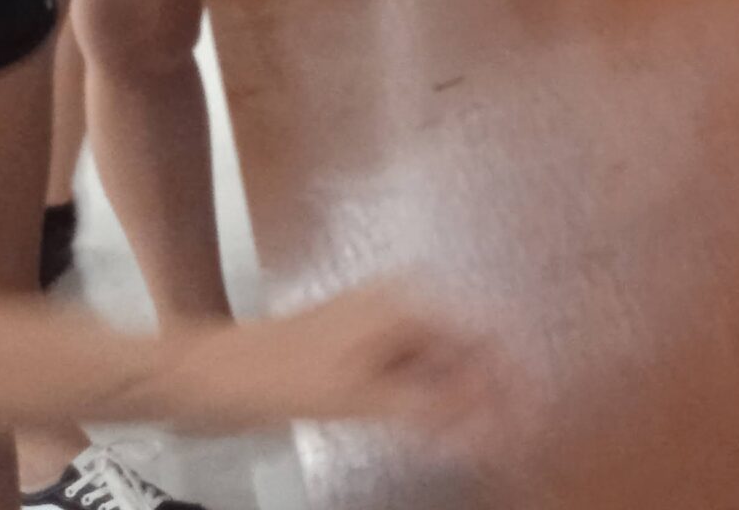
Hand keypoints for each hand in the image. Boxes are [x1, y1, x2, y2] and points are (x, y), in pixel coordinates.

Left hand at [159, 285, 506, 441]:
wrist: (209, 375)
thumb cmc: (276, 376)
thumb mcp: (360, 397)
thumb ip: (430, 409)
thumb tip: (489, 423)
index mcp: (408, 301)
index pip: (485, 337)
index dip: (511, 379)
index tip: (529, 415)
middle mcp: (400, 301)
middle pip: (466, 348)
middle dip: (489, 391)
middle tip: (507, 434)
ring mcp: (378, 323)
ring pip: (441, 362)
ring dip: (460, 398)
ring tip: (478, 436)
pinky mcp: (359, 347)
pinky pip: (414, 370)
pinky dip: (429, 398)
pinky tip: (436, 426)